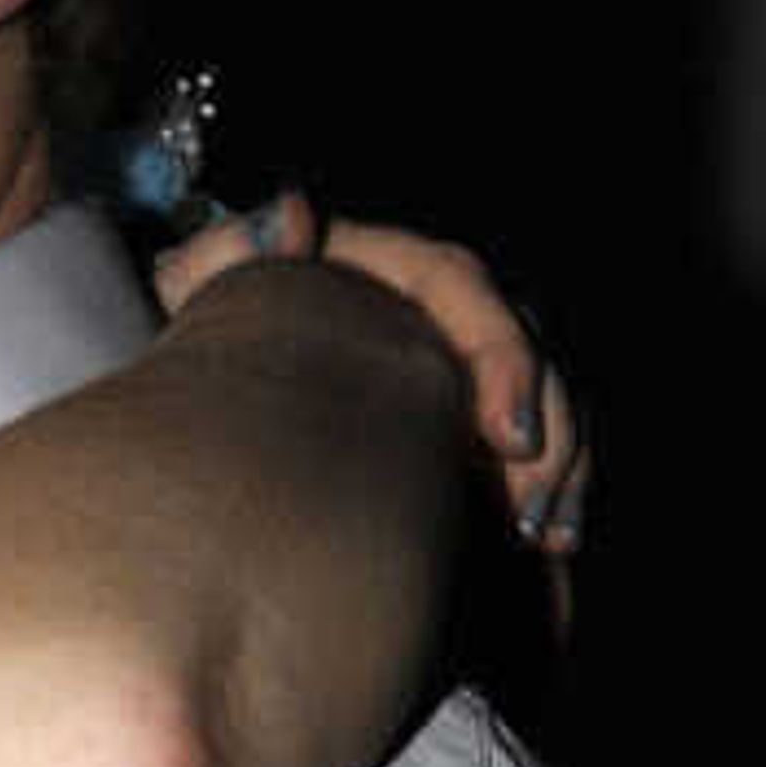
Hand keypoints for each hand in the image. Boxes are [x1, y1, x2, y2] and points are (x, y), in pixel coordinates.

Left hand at [158, 192, 587, 611]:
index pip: (464, 290)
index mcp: (391, 268)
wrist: (221, 397)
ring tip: (545, 541)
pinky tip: (550, 550)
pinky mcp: (474, 430)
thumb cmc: (216, 333)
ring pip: (546, 409)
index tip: (509, 436)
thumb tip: (292, 215)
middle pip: (525, 356)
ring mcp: (467, 371)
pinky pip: (533, 460)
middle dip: (547, 435)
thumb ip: (230, 252)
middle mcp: (444, 312)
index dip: (503, 360)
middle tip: (525, 516)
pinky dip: (547, 501)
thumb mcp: (208, 288)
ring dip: (557, 476)